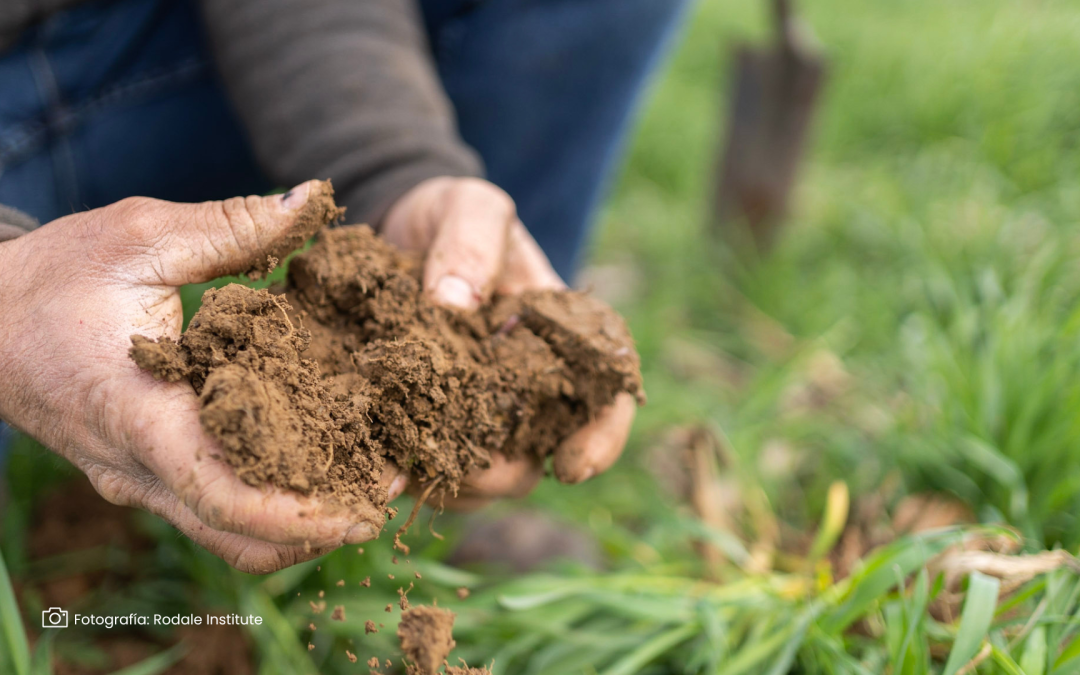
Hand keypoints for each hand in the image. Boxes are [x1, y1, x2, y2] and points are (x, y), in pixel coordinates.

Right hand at [0, 182, 405, 573]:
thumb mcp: (139, 237)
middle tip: (388, 489)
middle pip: (236, 534)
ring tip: (366, 483)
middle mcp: (137, 467)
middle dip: (320, 524)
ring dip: (300, 522)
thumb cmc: (52, 277)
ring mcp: (136, 481)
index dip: (298, 512)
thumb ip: (232, 226)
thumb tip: (312, 201)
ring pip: (225, 534)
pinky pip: (212, 510)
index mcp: (138, 414)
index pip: (219, 492)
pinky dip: (270, 503)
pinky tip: (317, 465)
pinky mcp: (145, 476)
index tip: (364, 504)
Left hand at [381, 177, 635, 508]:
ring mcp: (479, 406)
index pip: (607, 396)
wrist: (394, 225)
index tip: (573, 467)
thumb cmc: (449, 213)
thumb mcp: (469, 206)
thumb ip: (472, 242)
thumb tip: (455, 304)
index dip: (602, 438)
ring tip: (413, 469)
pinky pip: (431, 464)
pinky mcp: (428, 418)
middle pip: (541, 451)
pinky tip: (380, 465)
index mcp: (560, 336)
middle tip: (470, 472)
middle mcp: (527, 382)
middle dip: (510, 473)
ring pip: (486, 473)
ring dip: (458, 482)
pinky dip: (412, 471)